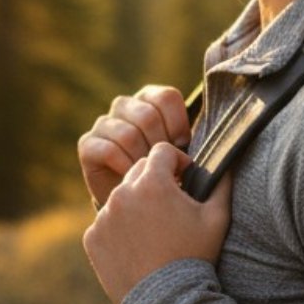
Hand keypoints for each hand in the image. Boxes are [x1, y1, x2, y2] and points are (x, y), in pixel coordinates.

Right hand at [76, 84, 192, 210]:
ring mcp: (104, 123)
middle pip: (147, 116)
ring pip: (128, 134)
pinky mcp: (88, 143)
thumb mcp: (183, 153)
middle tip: (164, 168)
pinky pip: (109, 150)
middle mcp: (125, 105)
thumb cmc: (165, 175)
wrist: (135, 205)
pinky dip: (124, 167)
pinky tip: (130, 178)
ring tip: (148, 175)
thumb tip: (215, 135)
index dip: (177, 126)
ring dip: (142, 161)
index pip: (167, 97)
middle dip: (160, 148)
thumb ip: (189, 140)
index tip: (181, 149)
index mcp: (150, 100)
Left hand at [81, 142, 231, 303]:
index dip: (177, 161)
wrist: (167, 302)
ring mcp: (104, 216)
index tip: (184, 177)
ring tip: (154, 229)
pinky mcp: (92, 237)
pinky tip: (137, 245)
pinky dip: (119, 227)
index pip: (161, 151)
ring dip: (136, 203)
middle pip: (139, 170)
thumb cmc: (195, 256)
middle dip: (155, 180)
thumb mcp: (217, 218)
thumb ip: (222, 183)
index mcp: (153, 183)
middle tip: (170, 204)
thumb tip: (227, 162)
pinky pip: (106, 222)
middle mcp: (122, 194)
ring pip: (121, 196)